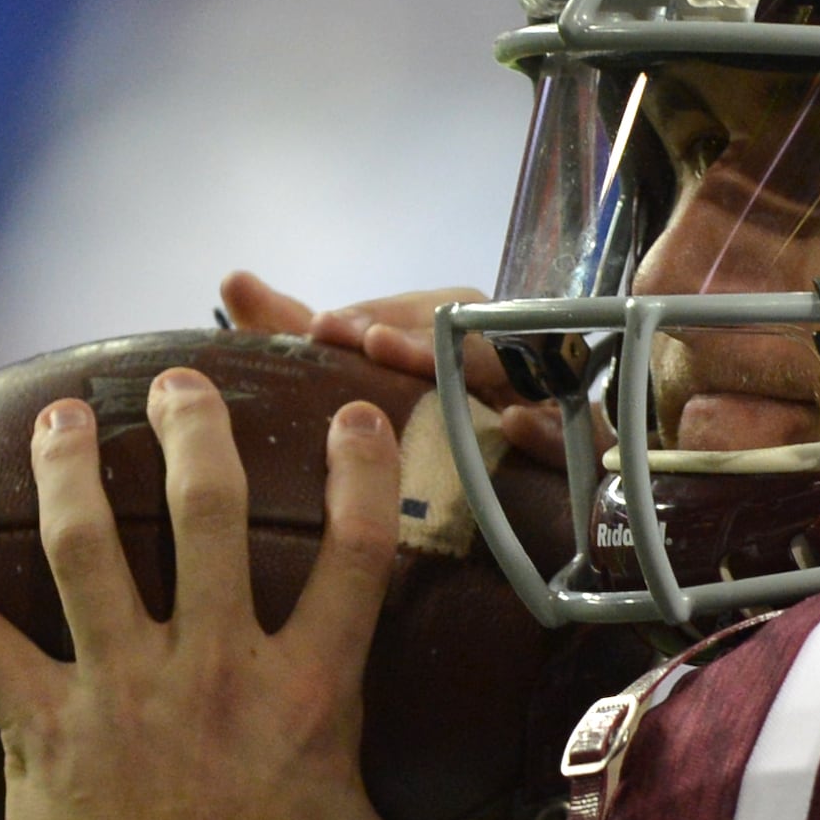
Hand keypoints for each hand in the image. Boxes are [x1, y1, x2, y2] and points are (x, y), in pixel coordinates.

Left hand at [0, 369, 496, 819]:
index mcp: (310, 698)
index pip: (355, 553)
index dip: (360, 470)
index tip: (350, 411)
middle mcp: (217, 674)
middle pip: (208, 510)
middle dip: (192, 428)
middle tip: (179, 381)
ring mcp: (122, 697)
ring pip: (85, 545)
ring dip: (67, 468)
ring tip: (61, 418)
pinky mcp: (41, 734)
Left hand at [222, 272, 567, 465]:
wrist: (517, 540)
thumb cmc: (429, 455)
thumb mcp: (355, 395)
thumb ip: (296, 339)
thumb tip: (234, 279)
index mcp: (457, 348)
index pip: (425, 309)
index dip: (376, 312)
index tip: (323, 329)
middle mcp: (505, 367)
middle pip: (479, 325)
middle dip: (417, 329)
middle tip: (361, 342)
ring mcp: (549, 406)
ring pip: (523, 367)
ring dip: (467, 360)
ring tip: (409, 366)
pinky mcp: (586, 455)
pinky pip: (579, 433)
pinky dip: (548, 429)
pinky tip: (515, 428)